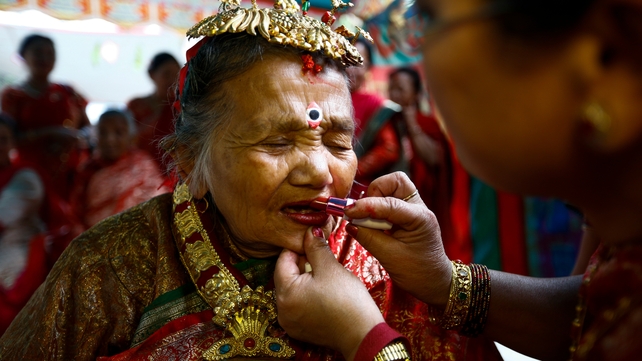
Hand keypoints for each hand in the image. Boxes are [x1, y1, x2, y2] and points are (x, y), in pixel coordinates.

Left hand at [275, 227, 383, 360]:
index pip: (282, 260)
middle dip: (302, 264)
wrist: (363, 334)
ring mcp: (290, 322)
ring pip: (293, 290)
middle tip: (322, 259)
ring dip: (305, 279)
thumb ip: (316, 247)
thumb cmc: (348, 301)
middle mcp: (282, 310)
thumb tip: (309, 231)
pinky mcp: (300, 329)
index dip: (298, 248)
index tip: (313, 242)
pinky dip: (307, 295)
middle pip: (286, 276)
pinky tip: (324, 292)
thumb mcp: (330, 268)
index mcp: (285, 294)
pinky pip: (298, 304)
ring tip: (325, 276)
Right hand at [344, 172, 451, 305]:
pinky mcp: (407, 214)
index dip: (366, 206)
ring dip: (375, 199)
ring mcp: (414, 209)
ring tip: (368, 219)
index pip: (389, 203)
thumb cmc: (417, 273)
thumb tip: (349, 224)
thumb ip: (368, 237)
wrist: (435, 283)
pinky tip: (373, 222)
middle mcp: (419, 208)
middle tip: (364, 212)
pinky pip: (390, 199)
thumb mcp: (390, 257)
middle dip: (375, 192)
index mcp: (420, 218)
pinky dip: (378, 206)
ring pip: (392, 187)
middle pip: (395, 181)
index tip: (348, 212)